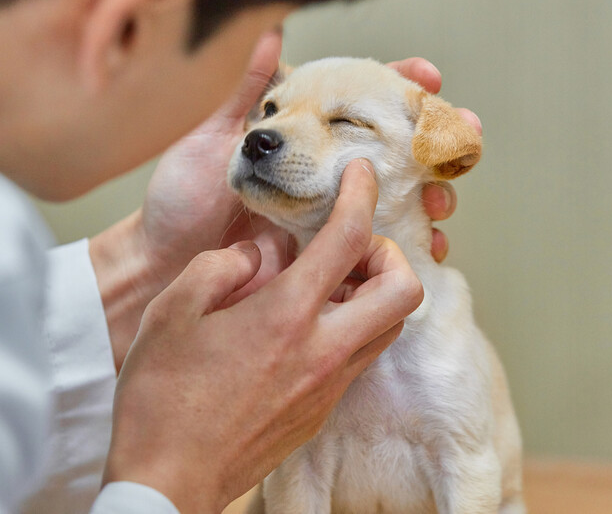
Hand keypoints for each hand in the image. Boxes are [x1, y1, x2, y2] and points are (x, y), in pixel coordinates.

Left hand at [90, 38, 478, 368]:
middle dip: (439, 142)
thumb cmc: (179, 197)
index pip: (361, 98)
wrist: (163, 264)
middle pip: (397, 147)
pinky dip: (415, 242)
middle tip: (464, 138)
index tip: (430, 77)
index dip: (402, 85)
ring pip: (403, 195)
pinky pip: (385, 243)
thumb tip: (268, 29)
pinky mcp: (332, 250)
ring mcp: (333, 209)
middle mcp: (325, 166)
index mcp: (301, 132)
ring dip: (435, 194)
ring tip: (443, 200)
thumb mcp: (209, 138)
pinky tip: (432, 245)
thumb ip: (243, 90)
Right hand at [103, 161, 423, 513]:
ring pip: (390, 327)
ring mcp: (329, 386)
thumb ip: (220, 267)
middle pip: (405, 291)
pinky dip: (354, 328)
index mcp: (286, 316)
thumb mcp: (172, 313)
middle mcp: (324, 351)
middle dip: (391, 256)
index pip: (349, 238)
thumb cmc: (162, 400)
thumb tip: (257, 256)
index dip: (362, 195)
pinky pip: (361, 357)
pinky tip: (310, 324)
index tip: (362, 175)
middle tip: (353, 248)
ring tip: (333, 282)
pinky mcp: (324, 411)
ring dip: (377, 294)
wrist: (168, 484)